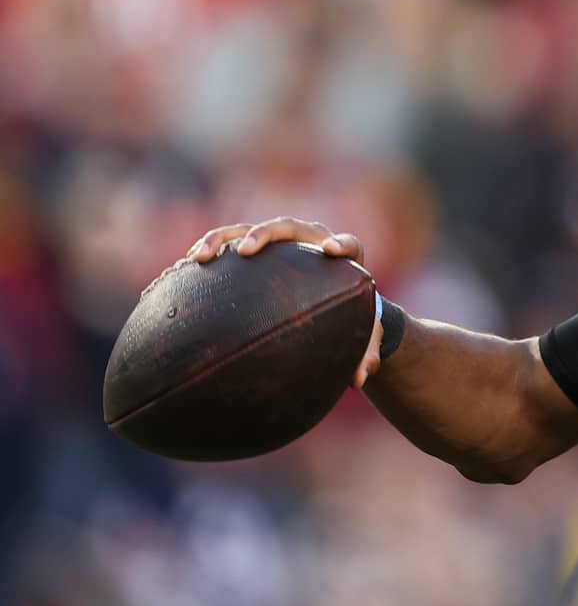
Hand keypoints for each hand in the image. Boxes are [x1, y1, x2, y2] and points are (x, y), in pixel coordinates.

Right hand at [186, 217, 383, 388]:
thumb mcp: (359, 333)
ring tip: (198, 257)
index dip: (342, 244)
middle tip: (247, 250)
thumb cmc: (348, 313)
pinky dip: (209, 248)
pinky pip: (229, 242)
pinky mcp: (256, 247)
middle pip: (288, 227)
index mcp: (344, 255)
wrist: (330, 295)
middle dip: (265, 234)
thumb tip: (361, 379)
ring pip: (248, 229)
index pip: (349, 244)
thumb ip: (364, 353)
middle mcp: (310, 240)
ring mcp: (281, 240)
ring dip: (222, 238)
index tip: (330, 249)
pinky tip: (185, 264)